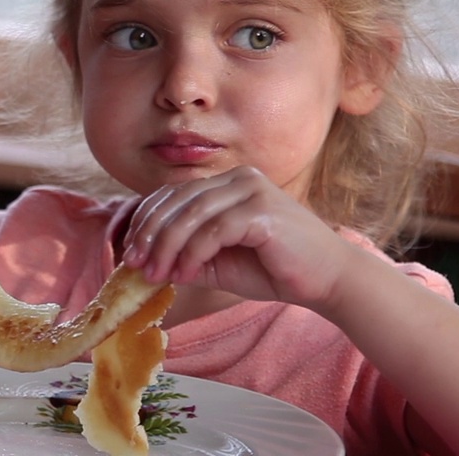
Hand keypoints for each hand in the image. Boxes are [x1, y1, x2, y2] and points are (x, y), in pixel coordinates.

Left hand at [121, 166, 353, 309]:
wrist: (328, 280)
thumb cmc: (275, 269)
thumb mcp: (219, 261)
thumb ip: (186, 255)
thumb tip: (145, 262)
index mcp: (228, 183)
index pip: (174, 194)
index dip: (146, 219)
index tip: (130, 251)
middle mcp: (239, 178)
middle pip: (178, 201)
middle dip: (150, 233)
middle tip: (135, 264)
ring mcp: (252, 190)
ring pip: (192, 215)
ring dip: (167, 246)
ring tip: (157, 274)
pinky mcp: (262, 210)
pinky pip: (214, 230)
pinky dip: (193, 253)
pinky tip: (185, 274)